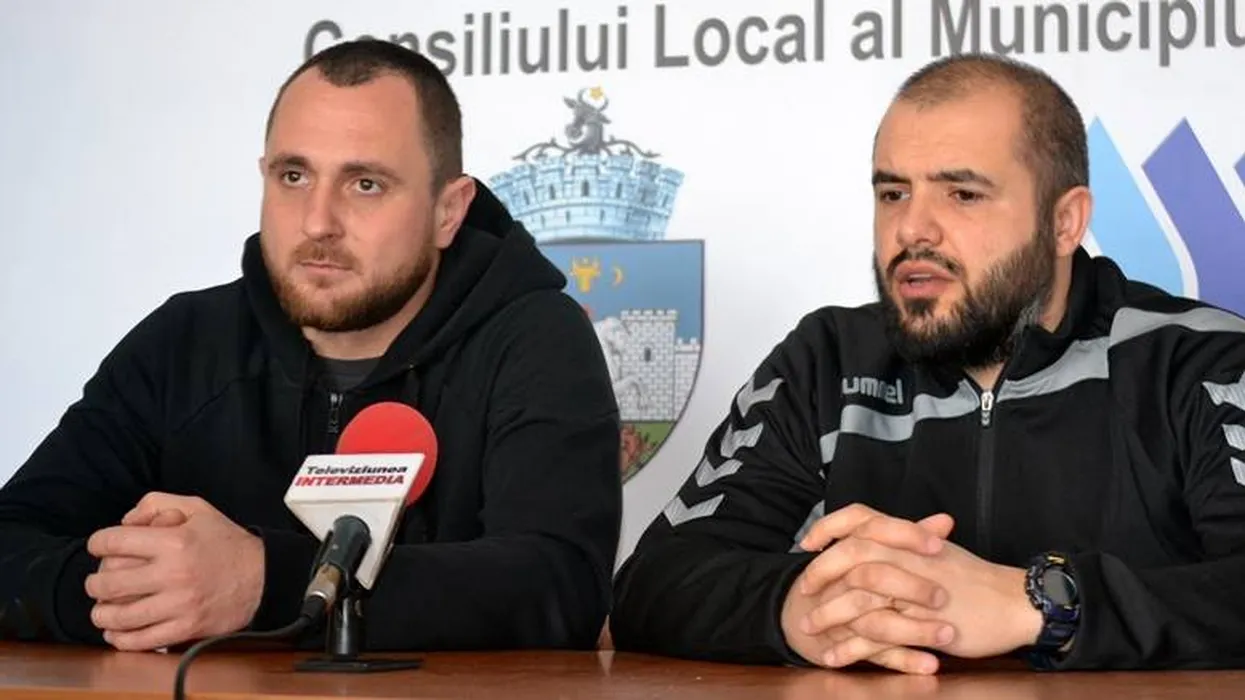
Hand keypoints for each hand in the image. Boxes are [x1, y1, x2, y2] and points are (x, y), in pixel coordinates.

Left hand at [84, 493, 265, 650]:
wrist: (264, 576)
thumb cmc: (227, 542)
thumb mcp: (198, 508)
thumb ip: (157, 503)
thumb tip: (125, 521)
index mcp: (174, 541)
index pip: (114, 542)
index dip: (98, 543)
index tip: (99, 547)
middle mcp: (174, 573)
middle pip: (109, 582)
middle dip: (95, 582)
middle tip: (97, 582)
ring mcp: (180, 604)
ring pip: (120, 615)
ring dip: (102, 613)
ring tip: (102, 609)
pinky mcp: (187, 628)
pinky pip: (142, 640)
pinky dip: (122, 638)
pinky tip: (116, 631)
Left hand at [799, 506, 1041, 662]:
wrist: (1014, 603)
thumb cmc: (975, 579)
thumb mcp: (939, 552)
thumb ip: (907, 541)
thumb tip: (878, 533)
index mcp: (908, 537)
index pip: (858, 517)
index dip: (828, 528)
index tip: (808, 544)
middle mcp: (906, 558)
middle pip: (848, 557)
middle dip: (819, 574)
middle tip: (803, 591)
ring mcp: (911, 591)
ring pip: (856, 599)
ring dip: (827, 615)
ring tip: (809, 630)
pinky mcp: (918, 624)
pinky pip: (874, 636)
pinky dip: (850, 648)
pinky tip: (834, 657)